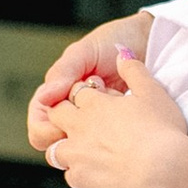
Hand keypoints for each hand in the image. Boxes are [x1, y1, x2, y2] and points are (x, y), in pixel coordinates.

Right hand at [27, 14, 154, 153]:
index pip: (39, 128)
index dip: (47, 131)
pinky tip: (125, 113)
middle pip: (59, 144)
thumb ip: (63, 72)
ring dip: (97, 132)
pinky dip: (116, 132)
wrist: (149, 41)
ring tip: (112, 104)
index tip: (64, 127)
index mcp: (55, 95)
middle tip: (94, 115)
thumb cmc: (113, 41)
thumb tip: (44, 97)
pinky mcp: (115, 127)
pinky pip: (109, 143)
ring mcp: (94, 122)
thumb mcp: (85, 52)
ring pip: (84, 146)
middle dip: (74, 135)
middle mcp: (72, 112)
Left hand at [43, 58, 187, 187]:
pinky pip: (69, 175)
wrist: (165, 170)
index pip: (75, 92)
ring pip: (55, 148)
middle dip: (64, 115)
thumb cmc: (162, 130)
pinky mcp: (81, 179)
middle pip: (57, 116)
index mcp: (94, 104)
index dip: (83, 94)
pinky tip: (96, 172)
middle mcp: (79, 127)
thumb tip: (123, 55)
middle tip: (84, 122)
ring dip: (65, 146)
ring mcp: (76, 154)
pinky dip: (79, 172)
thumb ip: (134, 70)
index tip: (97, 98)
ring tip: (85, 150)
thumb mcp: (153, 91)